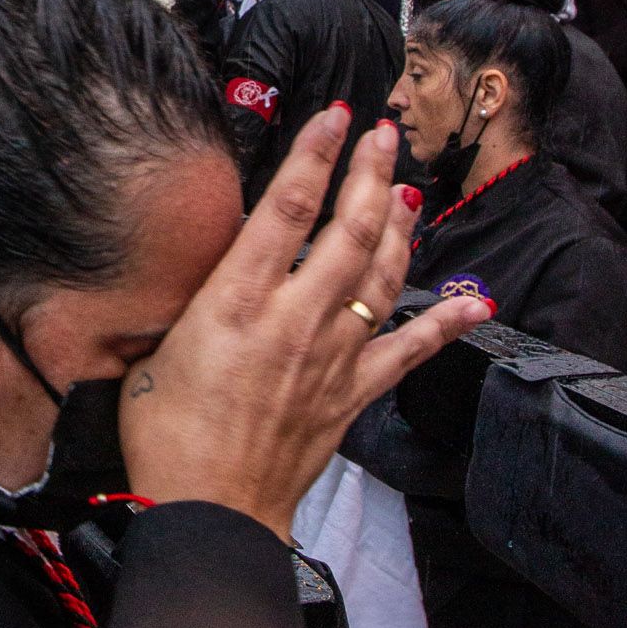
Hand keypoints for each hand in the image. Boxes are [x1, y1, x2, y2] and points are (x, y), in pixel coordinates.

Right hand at [119, 109, 492, 540]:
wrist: (208, 510)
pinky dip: (443, 325)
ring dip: (399, 226)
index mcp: (236, 301)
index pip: (286, 209)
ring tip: (406, 187)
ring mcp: (330, 357)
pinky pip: (407, 351)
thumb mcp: (155, 346)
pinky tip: (471, 302)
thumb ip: (190, 298)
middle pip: (347, 230)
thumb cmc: (166, 433)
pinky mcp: (351, 394)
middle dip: (369, 173)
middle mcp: (292, 320)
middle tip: (382, 133)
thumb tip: (207, 263)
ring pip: (380, 276)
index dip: (314, 156)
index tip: (332, 117)